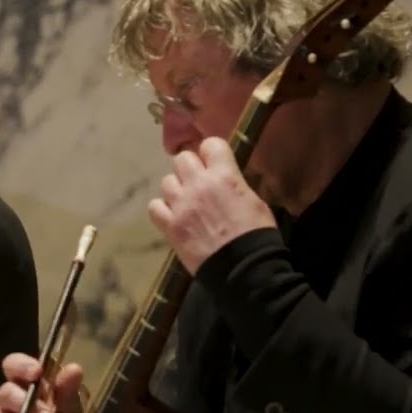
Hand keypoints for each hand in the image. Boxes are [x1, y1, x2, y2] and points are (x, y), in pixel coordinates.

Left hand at [148, 137, 275, 274]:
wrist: (243, 268)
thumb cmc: (257, 235)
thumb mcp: (255, 201)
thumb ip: (235, 184)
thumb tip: (226, 179)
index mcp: (224, 176)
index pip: (210, 144)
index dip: (211, 153)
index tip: (213, 162)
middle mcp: (198, 185)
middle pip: (182, 159)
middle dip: (190, 168)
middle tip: (198, 183)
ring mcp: (180, 205)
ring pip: (166, 181)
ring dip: (176, 189)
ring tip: (186, 203)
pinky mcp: (169, 225)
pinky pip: (154, 207)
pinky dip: (162, 210)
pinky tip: (173, 217)